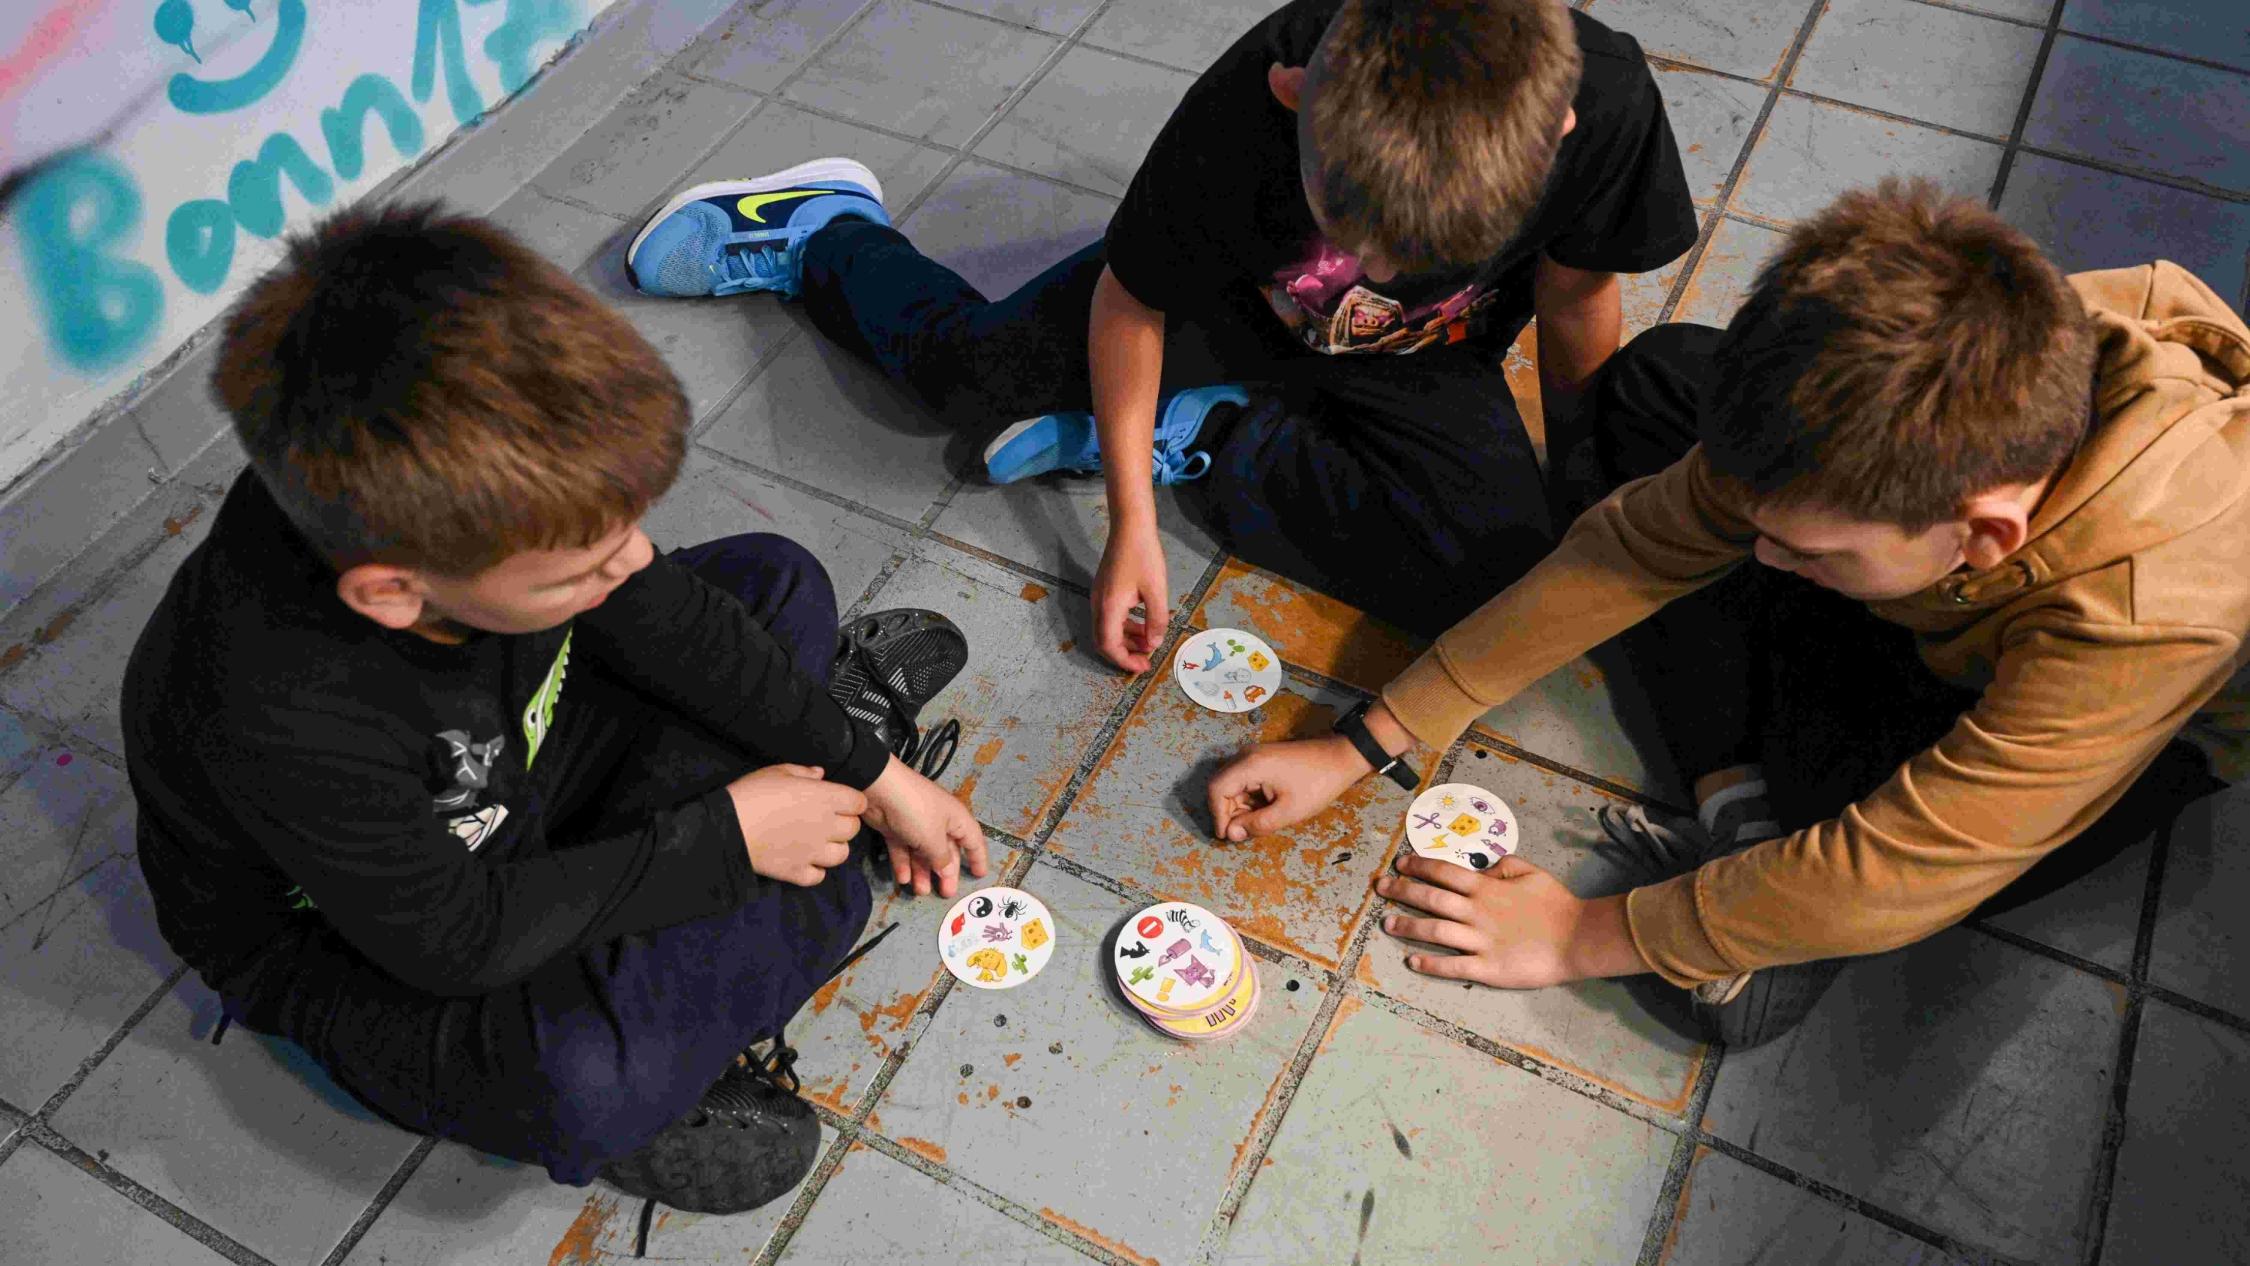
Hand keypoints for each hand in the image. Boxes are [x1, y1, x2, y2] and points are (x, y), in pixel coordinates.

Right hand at [727, 764, 866, 886]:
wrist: (729, 826)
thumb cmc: (753, 793)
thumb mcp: (777, 772)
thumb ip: (803, 772)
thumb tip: (820, 774)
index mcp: (825, 798)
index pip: (859, 802)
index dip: (851, 801)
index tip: (838, 800)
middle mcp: (825, 826)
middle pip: (854, 829)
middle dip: (845, 824)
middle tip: (827, 820)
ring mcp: (813, 852)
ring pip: (842, 855)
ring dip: (834, 847)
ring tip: (818, 841)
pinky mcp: (797, 872)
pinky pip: (818, 876)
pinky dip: (815, 870)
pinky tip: (804, 860)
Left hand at [862, 757, 990, 897]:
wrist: (880, 789)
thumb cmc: (916, 811)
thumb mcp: (933, 838)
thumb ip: (942, 858)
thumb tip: (948, 872)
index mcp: (955, 819)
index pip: (973, 840)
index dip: (978, 857)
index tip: (979, 875)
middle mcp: (938, 822)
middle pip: (946, 851)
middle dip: (945, 873)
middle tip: (945, 894)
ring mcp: (916, 825)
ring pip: (923, 853)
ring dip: (923, 872)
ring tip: (920, 892)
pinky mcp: (896, 828)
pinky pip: (904, 850)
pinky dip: (904, 864)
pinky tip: (903, 879)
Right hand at [1092, 521, 1167, 672]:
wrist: (1130, 526)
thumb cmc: (1143, 555)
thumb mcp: (1156, 591)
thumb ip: (1156, 621)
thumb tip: (1154, 644)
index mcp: (1109, 607)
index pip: (1109, 645)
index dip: (1124, 661)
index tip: (1143, 667)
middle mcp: (1099, 604)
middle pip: (1104, 641)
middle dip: (1124, 654)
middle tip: (1146, 660)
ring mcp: (1099, 597)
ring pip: (1108, 629)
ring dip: (1127, 640)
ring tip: (1149, 642)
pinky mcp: (1104, 590)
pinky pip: (1111, 617)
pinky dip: (1125, 627)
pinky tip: (1143, 624)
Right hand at [1207, 736, 1367, 841]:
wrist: (1341, 757)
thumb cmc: (1318, 784)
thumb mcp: (1289, 811)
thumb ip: (1257, 824)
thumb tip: (1232, 834)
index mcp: (1250, 765)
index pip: (1216, 790)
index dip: (1217, 816)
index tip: (1227, 836)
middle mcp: (1246, 756)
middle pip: (1221, 786)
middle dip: (1228, 812)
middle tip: (1244, 832)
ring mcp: (1254, 755)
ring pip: (1232, 785)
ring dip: (1239, 807)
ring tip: (1257, 823)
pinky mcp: (1262, 759)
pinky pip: (1244, 780)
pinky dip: (1248, 798)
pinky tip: (1264, 810)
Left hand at [1374, 855, 1639, 987]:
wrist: (1578, 939)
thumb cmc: (1557, 905)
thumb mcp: (1531, 872)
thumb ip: (1502, 866)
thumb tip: (1479, 868)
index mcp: (1486, 888)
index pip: (1443, 872)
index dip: (1419, 866)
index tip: (1401, 863)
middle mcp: (1476, 912)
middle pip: (1430, 898)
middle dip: (1401, 890)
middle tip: (1381, 887)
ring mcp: (1480, 941)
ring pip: (1434, 931)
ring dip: (1407, 926)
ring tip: (1387, 923)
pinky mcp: (1487, 968)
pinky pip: (1452, 965)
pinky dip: (1429, 963)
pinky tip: (1412, 960)